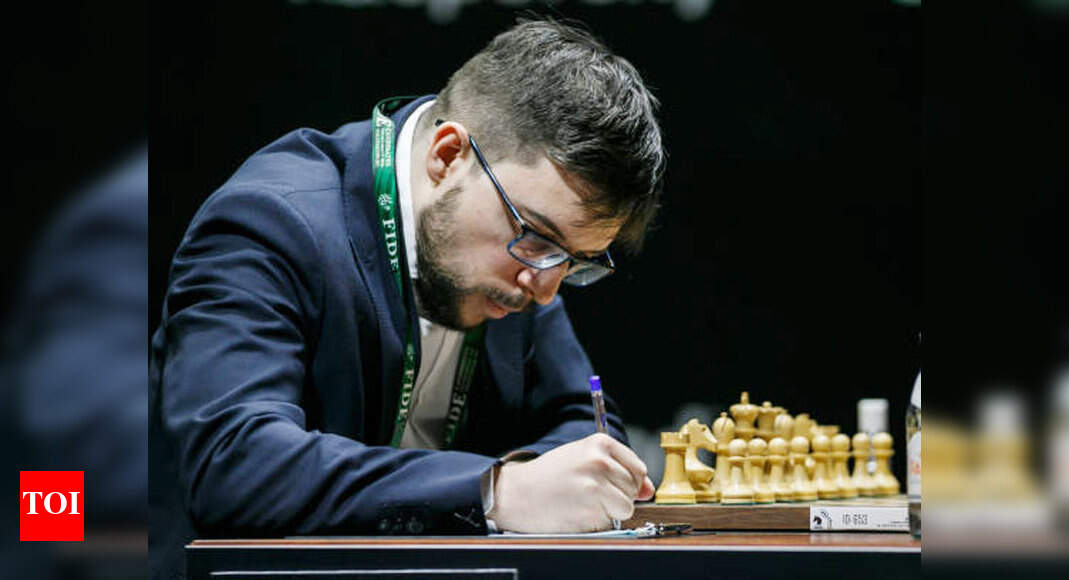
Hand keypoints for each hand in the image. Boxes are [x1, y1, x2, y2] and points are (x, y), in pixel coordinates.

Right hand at [487, 433, 655, 532]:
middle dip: (617, 495)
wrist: (517, 493)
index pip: (638, 468)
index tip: (607, 482)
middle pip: (634, 488)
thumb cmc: (550, 475)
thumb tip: (648, 490)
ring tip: (584, 501)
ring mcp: (596, 487)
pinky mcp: (591, 510)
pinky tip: (577, 511)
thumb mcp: (584, 459)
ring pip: (627, 507)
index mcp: (600, 443)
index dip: (627, 481)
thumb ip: (618, 469)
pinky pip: (610, 521)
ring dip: (610, 511)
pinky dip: (597, 522)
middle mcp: (600, 462)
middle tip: (588, 492)